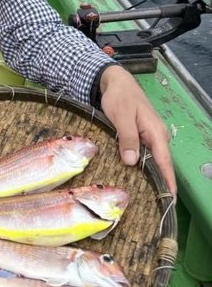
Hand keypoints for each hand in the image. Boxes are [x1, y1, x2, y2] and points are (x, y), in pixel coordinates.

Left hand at [99, 64, 176, 193]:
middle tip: (153, 204)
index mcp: (155, 133)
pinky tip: (133, 177)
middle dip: (159, 183)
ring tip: (144, 197)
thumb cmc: (120, 97)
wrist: (115, 81)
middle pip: (159, 164)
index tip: (170, 199)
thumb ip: (128, 138)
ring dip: (148, 176)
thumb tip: (132, 161)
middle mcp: (156, 137)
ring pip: (150, 160)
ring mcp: (148, 136)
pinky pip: (142, 154)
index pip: (164, 162)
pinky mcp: (139, 136)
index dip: (168, 181)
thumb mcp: (122, 117)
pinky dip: (140, 166)